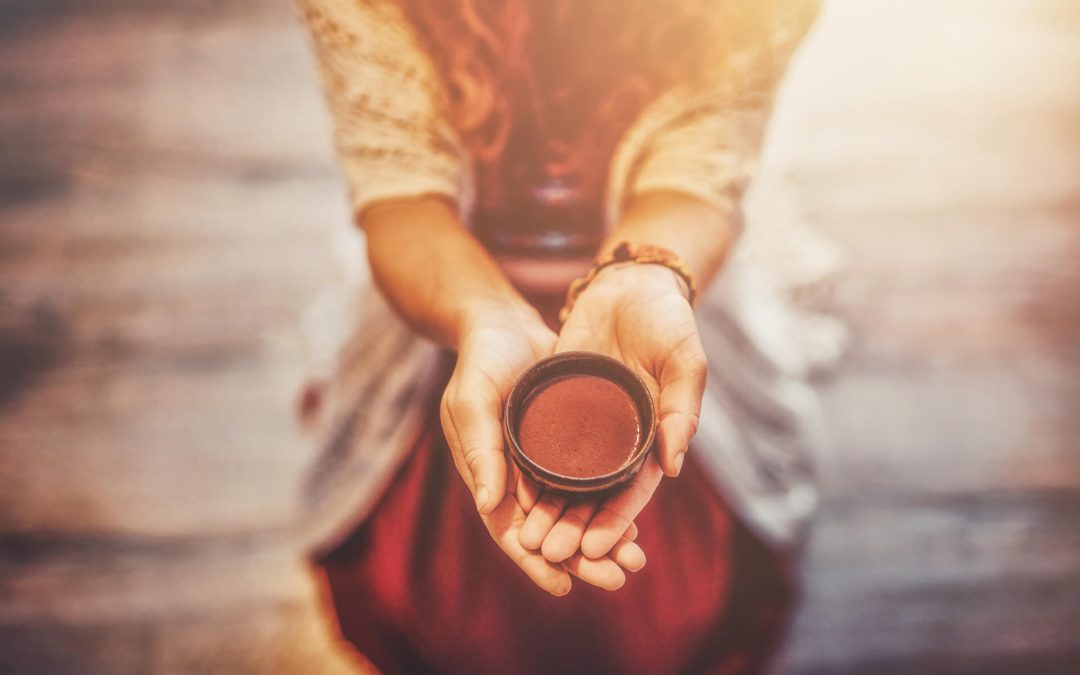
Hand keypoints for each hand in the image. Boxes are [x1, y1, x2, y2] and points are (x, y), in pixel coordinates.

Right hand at [440, 302, 645, 594]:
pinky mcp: (571, 446)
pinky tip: (636, 521)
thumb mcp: (473, 401)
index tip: (564, 587)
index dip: (535, 561)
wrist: (506, 324)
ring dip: (603, 537)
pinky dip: (610, 504)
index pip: (510, 532)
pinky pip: (592, 484)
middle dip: (582, 559)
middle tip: (619, 578)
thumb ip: (480, 450)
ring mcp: (545, 465)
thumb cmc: (481, 361)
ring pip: (575, 513)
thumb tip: (489, 506)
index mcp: (489, 476)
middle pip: (550, 531)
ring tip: (636, 558)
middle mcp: (518, 479)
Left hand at [519, 263, 706, 562]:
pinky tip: (510, 494)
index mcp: (654, 437)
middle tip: (549, 553)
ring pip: (565, 479)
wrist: (628, 282)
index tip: (595, 548)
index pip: (634, 492)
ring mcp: (586, 426)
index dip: (616, 521)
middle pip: (594, 496)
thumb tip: (673, 467)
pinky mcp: (558, 406)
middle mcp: (618, 440)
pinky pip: (542, 446)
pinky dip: (529, 473)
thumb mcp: (684, 359)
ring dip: (549, 510)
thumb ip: (682, 409)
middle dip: (574, 527)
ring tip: (527, 538)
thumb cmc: (667, 319)